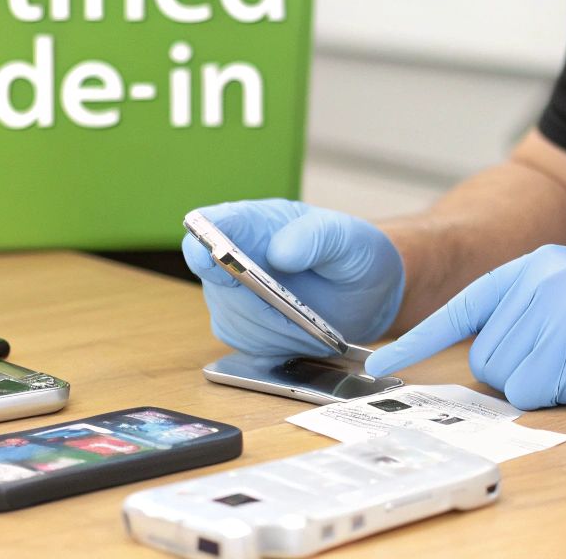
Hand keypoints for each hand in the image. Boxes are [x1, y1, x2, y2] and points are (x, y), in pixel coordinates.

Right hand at [181, 199, 405, 357]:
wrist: (362, 294)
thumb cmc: (352, 254)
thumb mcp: (349, 238)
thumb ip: (317, 237)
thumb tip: (279, 252)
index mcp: (254, 221)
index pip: (213, 224)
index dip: (204, 240)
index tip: (208, 256)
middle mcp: (233, 255)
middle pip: (219, 282)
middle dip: (257, 301)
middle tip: (299, 311)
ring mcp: (231, 293)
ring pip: (234, 318)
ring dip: (276, 328)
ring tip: (312, 322)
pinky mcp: (239, 326)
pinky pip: (246, 343)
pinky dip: (278, 344)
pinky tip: (303, 333)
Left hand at [363, 244, 565, 410]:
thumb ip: (526, 311)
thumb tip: (481, 357)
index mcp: (536, 267)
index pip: (462, 307)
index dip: (416, 339)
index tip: (380, 365)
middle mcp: (544, 282)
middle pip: (487, 357)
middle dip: (521, 372)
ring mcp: (565, 312)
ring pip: (511, 380)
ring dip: (546, 386)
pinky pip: (541, 394)